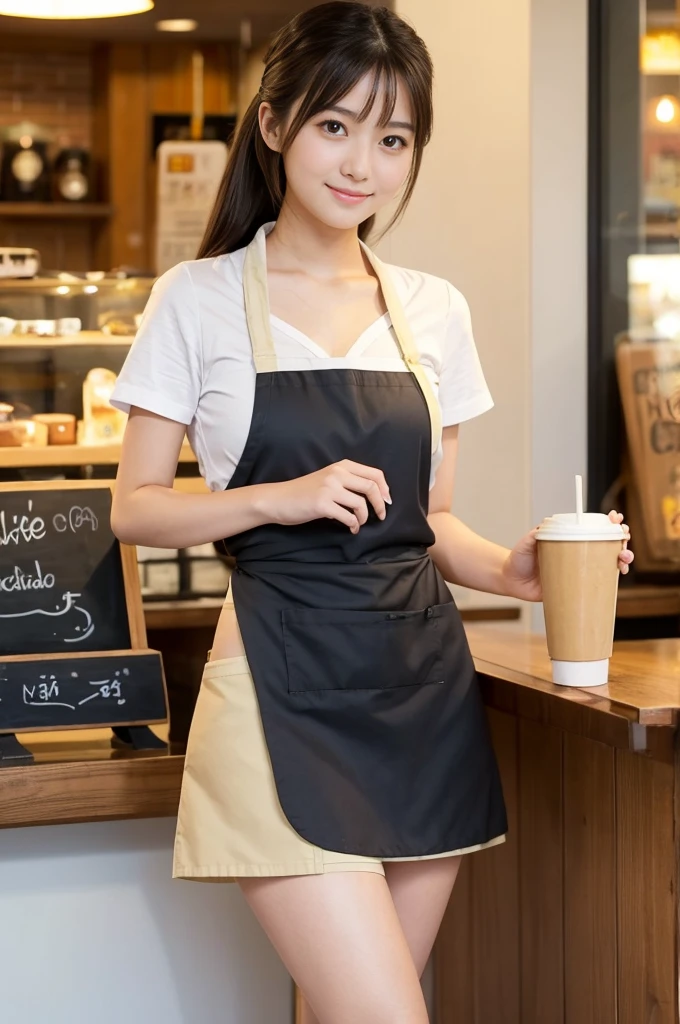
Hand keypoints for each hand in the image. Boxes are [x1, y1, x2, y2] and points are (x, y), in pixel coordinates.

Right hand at [260, 459, 390, 534]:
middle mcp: (336, 474)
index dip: (385, 488)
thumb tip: (373, 494)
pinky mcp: (322, 504)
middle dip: (380, 504)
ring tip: (359, 523)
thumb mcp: (327, 479)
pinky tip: (351, 528)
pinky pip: (348, 517)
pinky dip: (353, 525)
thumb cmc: (304, 492)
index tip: (386, 501)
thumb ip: (347, 481)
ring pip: (360, 504)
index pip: (374, 473)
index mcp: (341, 466)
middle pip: (371, 487)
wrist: (278, 499)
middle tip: (380, 516)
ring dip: (364, 517)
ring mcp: (329, 489)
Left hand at [501, 510, 634, 601]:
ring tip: (625, 559)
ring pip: (609, 563)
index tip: (616, 519)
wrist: (511, 581)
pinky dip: (612, 580)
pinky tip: (619, 576)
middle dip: (622, 540)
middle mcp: (579, 553)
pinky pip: (599, 584)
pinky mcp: (578, 587)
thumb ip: (534, 535)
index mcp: (570, 539)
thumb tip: (544, 526)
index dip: (609, 523)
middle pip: (608, 544)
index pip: (594, 528)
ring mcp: (580, 570)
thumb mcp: (526, 543)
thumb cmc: (519, 559)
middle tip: (624, 538)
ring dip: (624, 559)